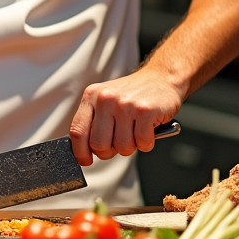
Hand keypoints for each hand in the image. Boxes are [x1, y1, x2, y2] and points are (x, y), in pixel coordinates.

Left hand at [69, 66, 184, 166]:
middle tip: (119, 143)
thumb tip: (84, 151)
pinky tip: (148, 129)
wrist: (161, 78)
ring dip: (131, 146)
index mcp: (91, 96)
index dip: (80, 152)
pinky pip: (142, 143)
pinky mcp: (145, 111)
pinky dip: (147, 143)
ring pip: (122, 147)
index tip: (86, 160)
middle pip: (99, 145)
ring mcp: (125, 105)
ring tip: (135, 131)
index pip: (77, 132)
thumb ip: (94, 121)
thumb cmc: (132, 95)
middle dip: (109, 152)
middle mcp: (105, 99)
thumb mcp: (105, 100)